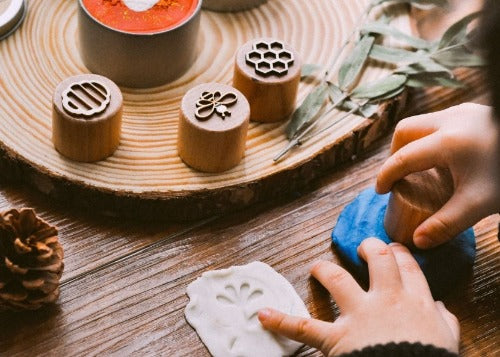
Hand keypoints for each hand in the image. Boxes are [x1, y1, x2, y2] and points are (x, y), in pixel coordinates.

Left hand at [258, 238, 459, 355]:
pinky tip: (263, 315)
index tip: (394, 250)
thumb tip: (440, 308)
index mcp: (415, 300)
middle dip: (369, 247)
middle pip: (376, 259)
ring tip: (316, 267)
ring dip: (324, 269)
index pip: (406, 266)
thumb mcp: (447, 340)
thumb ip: (443, 321)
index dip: (399, 253)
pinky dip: (282, 321)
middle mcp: (385, 300)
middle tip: (363, 247)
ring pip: (337, 279)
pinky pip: (306, 328)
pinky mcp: (338, 338)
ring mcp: (359, 316)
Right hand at [376, 103, 499, 248]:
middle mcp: (450, 120)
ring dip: (414, 143)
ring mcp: (464, 112)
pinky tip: (448, 158)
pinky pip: (441, 121)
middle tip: (401, 175)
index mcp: (446, 142)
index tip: (380, 190)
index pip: (402, 158)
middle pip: (405, 130)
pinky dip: (432, 138)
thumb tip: (417, 241)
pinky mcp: (475, 112)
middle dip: (396, 152)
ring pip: (423, 123)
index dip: (385, 175)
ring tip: (423, 168)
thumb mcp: (479, 204)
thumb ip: (446, 224)